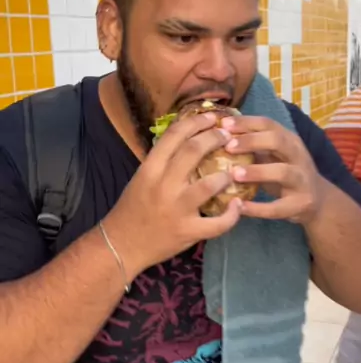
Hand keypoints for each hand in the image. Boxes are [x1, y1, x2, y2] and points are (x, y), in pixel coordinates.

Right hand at [103, 111, 241, 277]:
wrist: (121, 245)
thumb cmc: (132, 209)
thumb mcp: (141, 178)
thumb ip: (162, 162)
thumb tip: (187, 140)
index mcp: (150, 169)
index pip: (174, 135)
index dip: (196, 122)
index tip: (212, 118)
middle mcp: (164, 185)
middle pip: (194, 151)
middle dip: (215, 138)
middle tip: (227, 136)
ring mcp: (178, 209)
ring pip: (209, 185)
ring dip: (226, 175)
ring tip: (234, 171)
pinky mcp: (189, 231)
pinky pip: (217, 223)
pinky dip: (232, 214)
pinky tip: (237, 206)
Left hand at [220, 114, 321, 224]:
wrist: (318, 201)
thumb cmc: (286, 172)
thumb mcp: (274, 155)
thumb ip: (253, 145)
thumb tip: (220, 134)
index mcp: (289, 140)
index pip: (268, 124)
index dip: (246, 122)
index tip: (223, 124)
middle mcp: (298, 156)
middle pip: (278, 141)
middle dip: (252, 141)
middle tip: (228, 146)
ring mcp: (302, 180)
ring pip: (283, 172)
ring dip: (258, 172)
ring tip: (234, 174)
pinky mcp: (300, 204)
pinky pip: (278, 207)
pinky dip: (258, 208)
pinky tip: (239, 207)